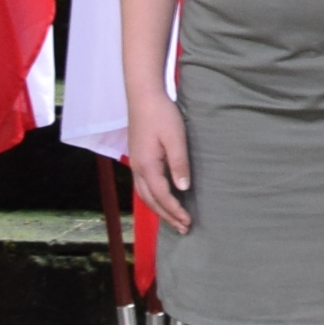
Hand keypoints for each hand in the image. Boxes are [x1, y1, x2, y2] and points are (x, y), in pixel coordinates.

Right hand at [127, 90, 193, 229]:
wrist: (143, 96)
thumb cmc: (162, 115)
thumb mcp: (175, 138)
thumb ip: (179, 163)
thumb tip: (183, 188)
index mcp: (147, 166)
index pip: (161, 196)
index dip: (174, 211)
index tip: (188, 222)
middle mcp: (138, 169)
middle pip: (151, 201)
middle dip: (167, 216)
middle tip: (183, 228)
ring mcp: (135, 164)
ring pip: (145, 195)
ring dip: (159, 209)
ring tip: (174, 219)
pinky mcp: (138, 159)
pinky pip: (143, 186)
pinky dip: (153, 198)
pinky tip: (162, 199)